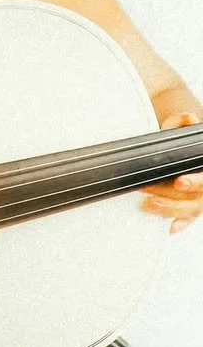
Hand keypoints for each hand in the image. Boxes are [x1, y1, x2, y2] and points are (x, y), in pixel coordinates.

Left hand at [141, 111, 202, 233]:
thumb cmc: (183, 142)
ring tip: (149, 204)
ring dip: (171, 210)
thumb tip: (188, 117)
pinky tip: (171, 228)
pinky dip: (183, 224)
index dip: (195, 181)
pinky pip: (192, 218)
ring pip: (193, 210)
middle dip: (173, 197)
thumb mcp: (181, 130)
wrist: (187, 151)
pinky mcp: (196, 205)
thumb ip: (182, 122)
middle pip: (197, 198)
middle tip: (150, 191)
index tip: (178, 182)